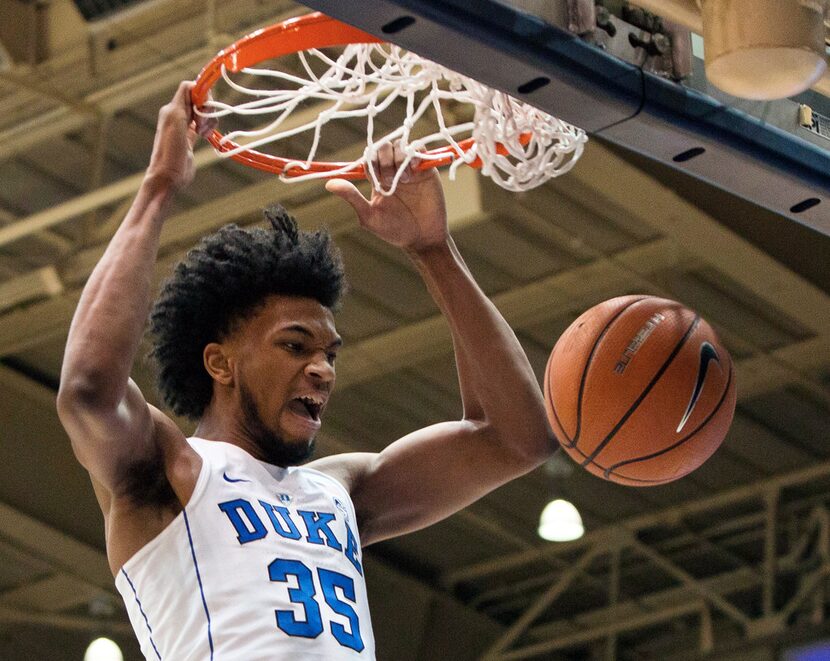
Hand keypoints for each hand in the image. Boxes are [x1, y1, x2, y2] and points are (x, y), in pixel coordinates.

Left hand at [145, 81, 216, 190]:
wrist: (168, 176)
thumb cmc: (169, 150)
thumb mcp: (175, 120)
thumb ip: (183, 101)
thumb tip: (193, 84)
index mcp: (172, 108)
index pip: (189, 88)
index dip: (201, 93)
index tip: (205, 108)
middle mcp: (177, 114)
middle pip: (199, 100)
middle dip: (207, 109)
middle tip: (202, 126)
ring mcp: (184, 126)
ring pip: (203, 113)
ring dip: (209, 121)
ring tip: (203, 134)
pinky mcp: (190, 138)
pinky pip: (203, 125)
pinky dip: (208, 128)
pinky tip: (205, 136)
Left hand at [325, 142, 448, 252]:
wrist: (423, 238)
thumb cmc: (395, 230)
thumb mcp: (370, 216)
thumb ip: (352, 198)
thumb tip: (329, 184)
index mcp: (377, 180)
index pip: (369, 158)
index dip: (371, 163)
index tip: (377, 181)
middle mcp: (392, 170)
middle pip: (383, 148)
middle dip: (384, 160)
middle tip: (390, 180)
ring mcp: (409, 168)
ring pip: (399, 145)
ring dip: (399, 158)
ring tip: (404, 180)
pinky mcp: (426, 169)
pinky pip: (419, 149)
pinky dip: (415, 155)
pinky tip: (414, 171)